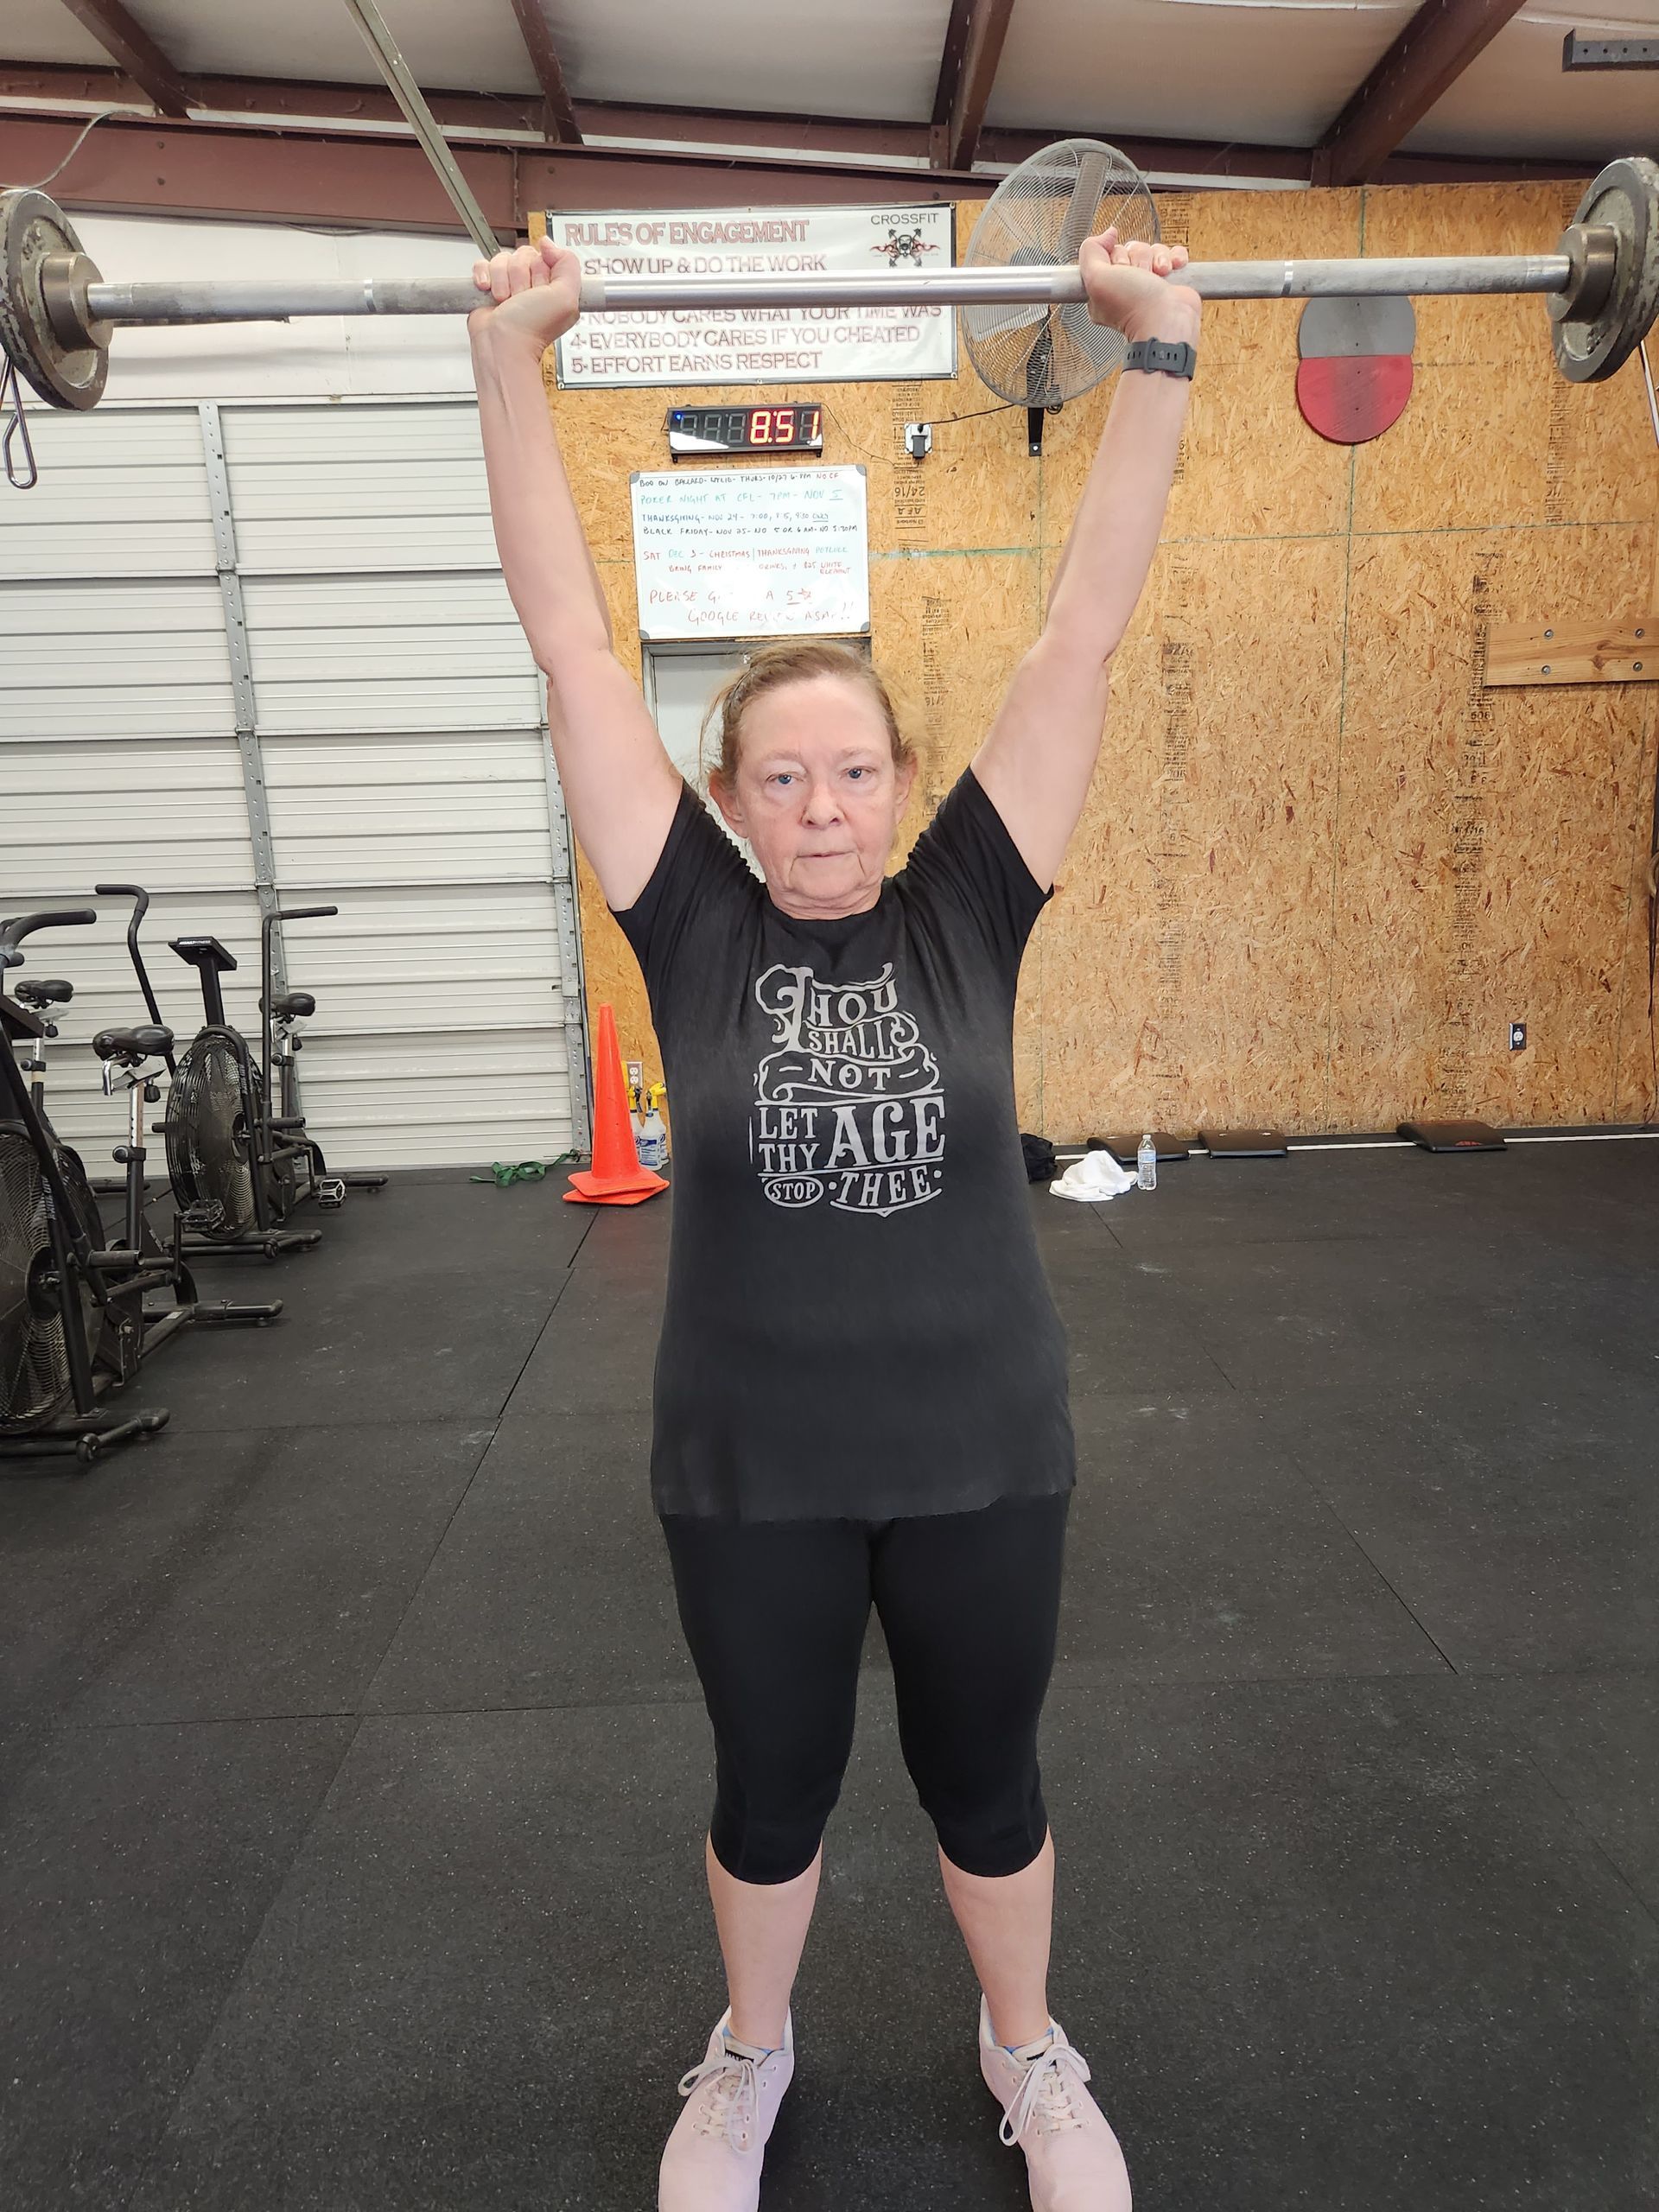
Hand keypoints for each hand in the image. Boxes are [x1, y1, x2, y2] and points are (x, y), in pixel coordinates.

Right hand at [468, 236, 583, 348]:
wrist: (502, 344)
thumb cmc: (532, 329)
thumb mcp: (566, 296)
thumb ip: (568, 264)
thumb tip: (548, 244)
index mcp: (553, 286)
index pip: (544, 255)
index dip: (541, 271)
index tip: (541, 290)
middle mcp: (532, 285)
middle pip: (522, 255)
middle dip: (521, 277)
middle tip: (523, 299)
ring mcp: (509, 285)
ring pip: (502, 259)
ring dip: (502, 280)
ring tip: (507, 301)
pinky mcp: (489, 286)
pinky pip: (483, 264)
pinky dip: (484, 276)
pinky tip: (489, 292)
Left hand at [1079, 227, 1199, 344]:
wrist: (1167, 320)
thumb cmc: (1133, 307)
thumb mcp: (1095, 277)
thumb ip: (1090, 251)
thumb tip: (1107, 235)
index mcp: (1105, 289)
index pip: (1109, 253)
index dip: (1117, 256)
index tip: (1120, 270)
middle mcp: (1127, 286)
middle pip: (1132, 249)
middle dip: (1138, 258)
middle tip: (1139, 276)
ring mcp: (1150, 283)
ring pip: (1152, 250)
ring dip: (1158, 258)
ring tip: (1158, 275)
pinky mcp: (1170, 281)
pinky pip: (1173, 254)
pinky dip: (1175, 258)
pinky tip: (1173, 269)